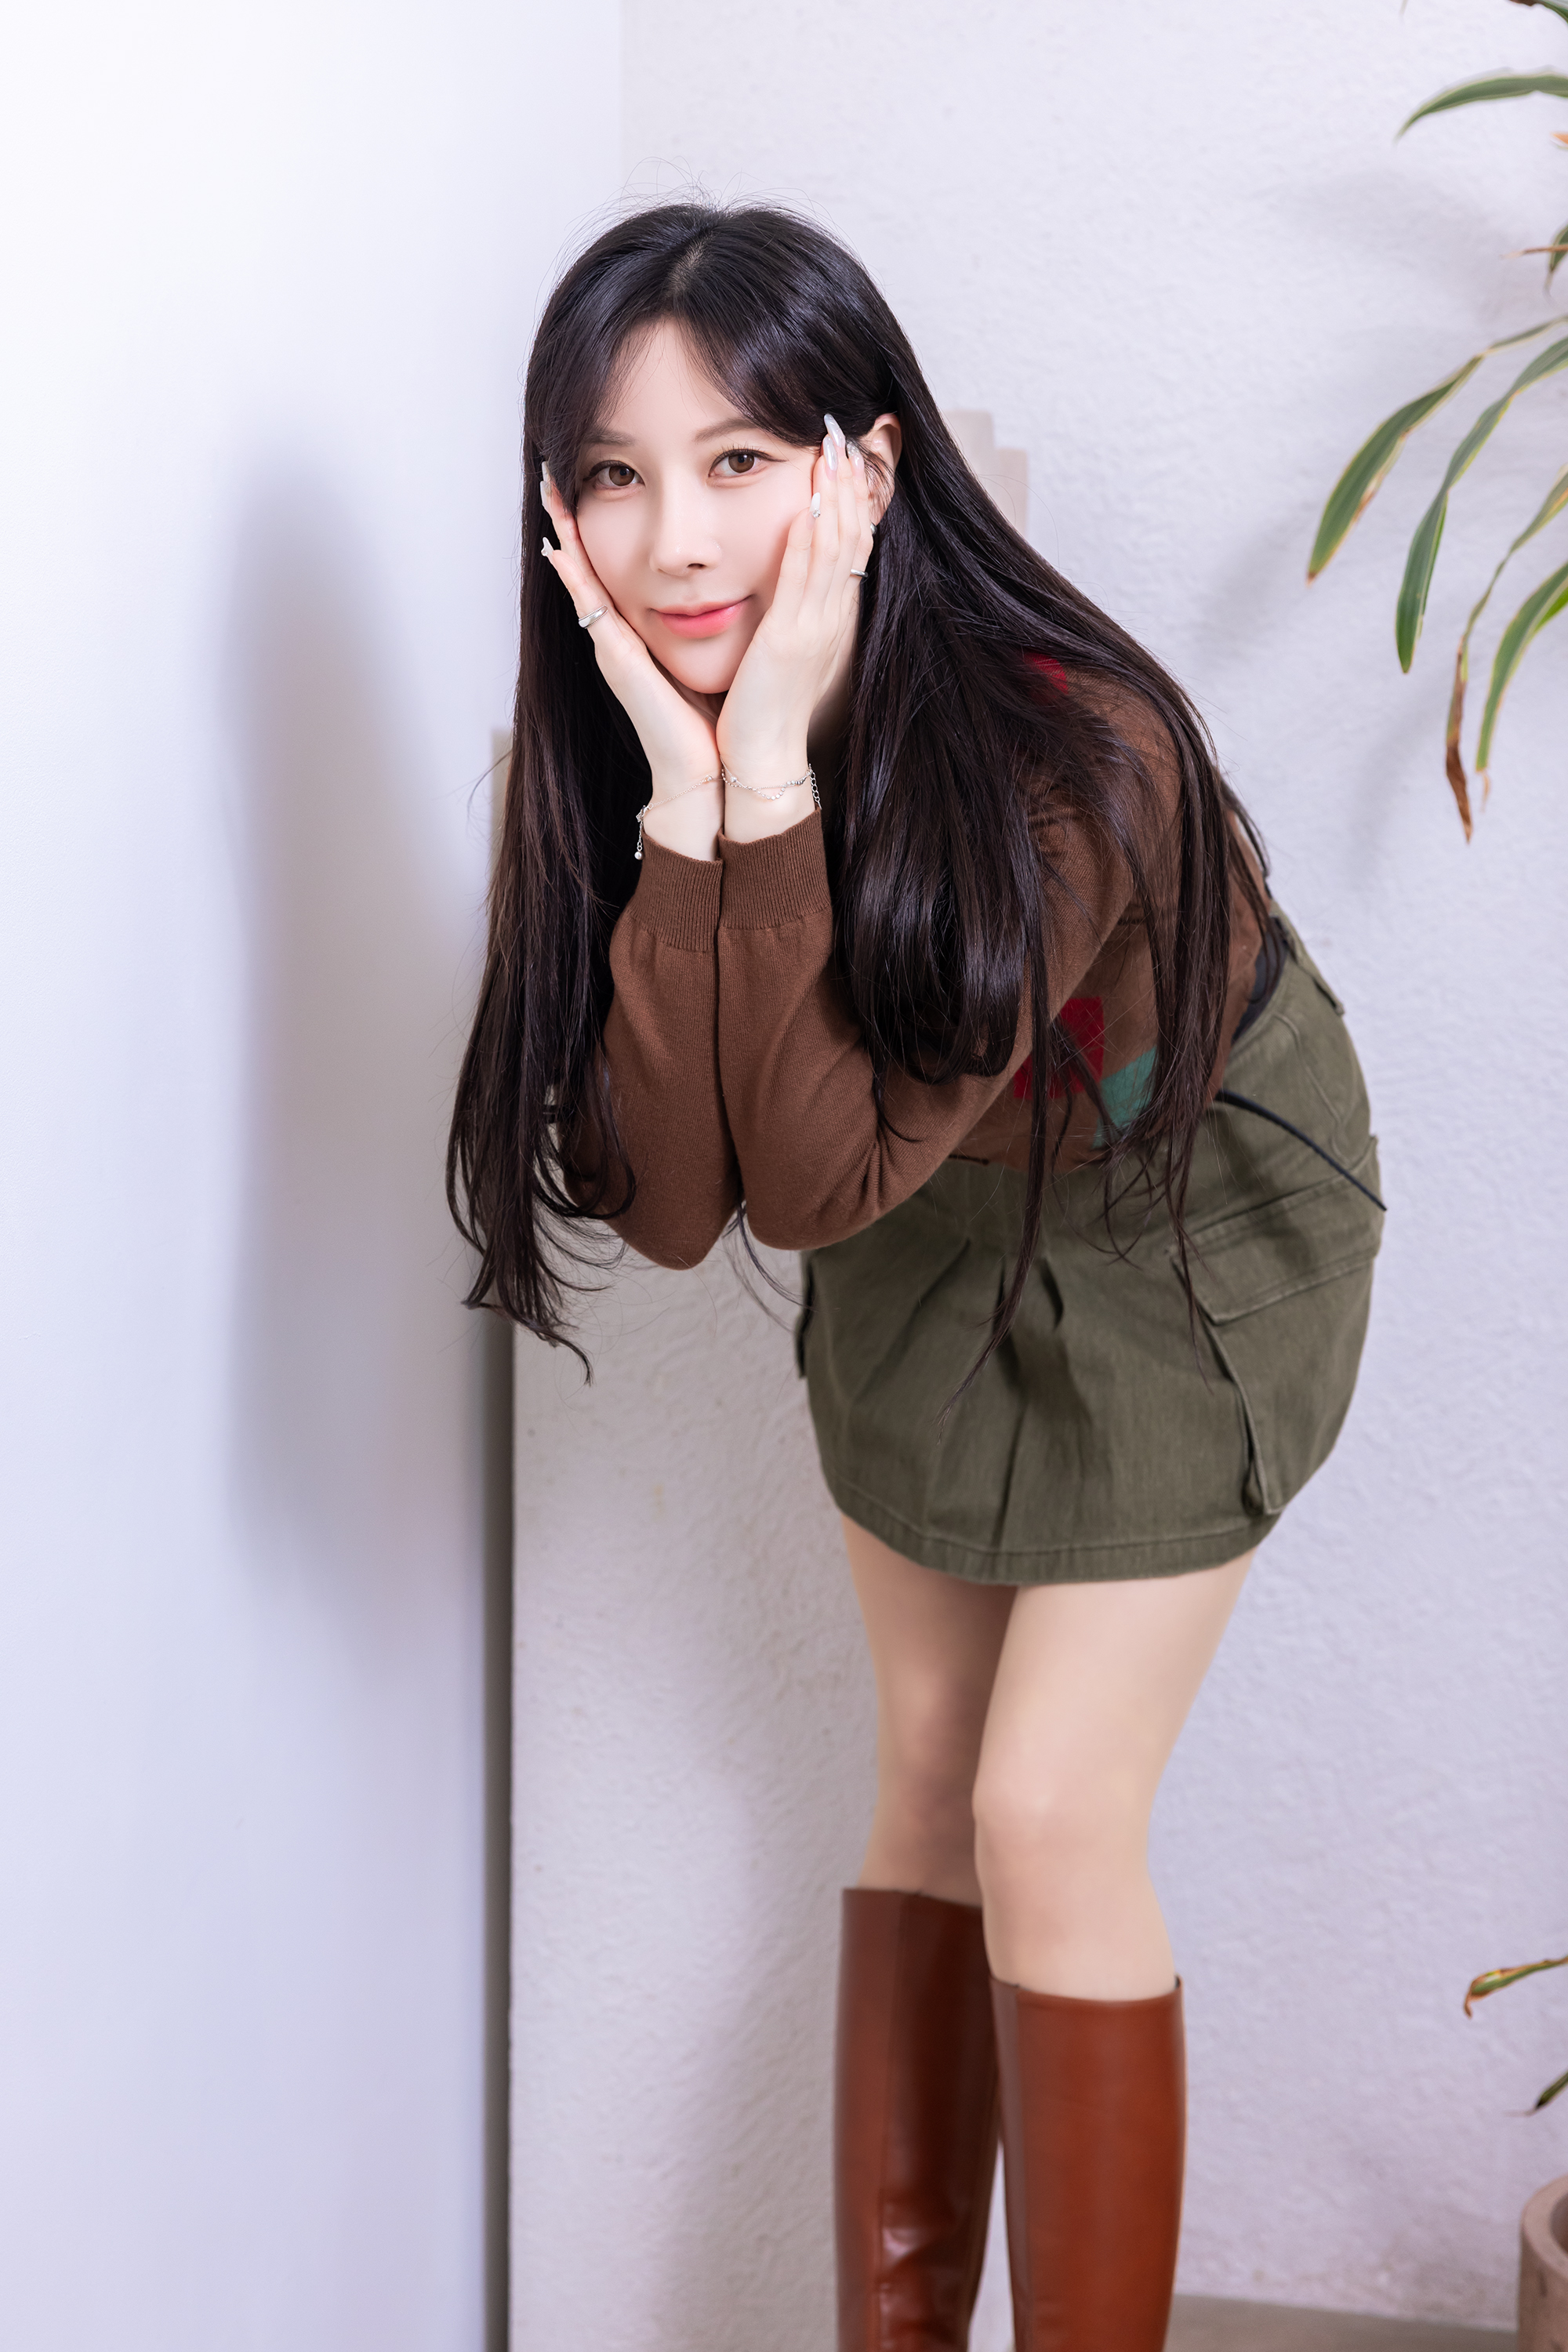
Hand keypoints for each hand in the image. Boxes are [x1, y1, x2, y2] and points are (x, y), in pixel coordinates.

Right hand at [539, 468, 723, 857]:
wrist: (708, 770)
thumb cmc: (712, 721)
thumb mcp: (708, 660)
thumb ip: (706, 631)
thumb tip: (724, 598)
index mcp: (639, 636)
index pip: (613, 570)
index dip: (597, 531)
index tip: (589, 486)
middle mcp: (618, 637)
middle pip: (587, 565)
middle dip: (568, 520)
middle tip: (553, 474)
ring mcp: (612, 648)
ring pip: (581, 578)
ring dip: (562, 534)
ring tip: (549, 492)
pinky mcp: (618, 661)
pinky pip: (591, 608)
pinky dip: (573, 577)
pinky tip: (559, 547)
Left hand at [716, 418, 873, 841]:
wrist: (762, 759)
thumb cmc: (764, 709)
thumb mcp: (781, 650)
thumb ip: (786, 612)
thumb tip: (784, 582)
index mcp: (827, 618)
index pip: (848, 547)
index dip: (852, 500)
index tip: (847, 459)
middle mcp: (830, 618)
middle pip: (851, 537)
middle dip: (849, 485)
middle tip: (845, 435)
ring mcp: (816, 628)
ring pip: (836, 549)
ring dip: (836, 496)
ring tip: (834, 450)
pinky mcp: (792, 640)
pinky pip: (807, 580)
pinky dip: (812, 540)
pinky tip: (812, 505)